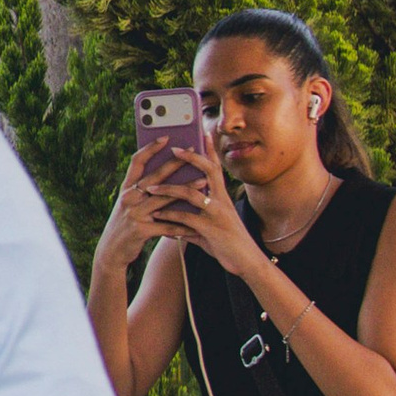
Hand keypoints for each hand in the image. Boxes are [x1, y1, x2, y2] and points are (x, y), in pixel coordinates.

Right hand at [94, 144, 204, 274]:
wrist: (111, 250)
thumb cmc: (125, 224)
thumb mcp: (128, 204)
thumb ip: (141, 190)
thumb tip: (164, 176)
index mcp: (126, 188)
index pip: (137, 162)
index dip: (150, 148)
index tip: (165, 137)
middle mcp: (129, 197)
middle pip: (155, 176)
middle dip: (175, 163)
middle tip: (192, 151)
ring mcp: (135, 213)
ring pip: (165, 198)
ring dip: (186, 190)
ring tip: (204, 182)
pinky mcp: (142, 230)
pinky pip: (168, 225)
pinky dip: (184, 225)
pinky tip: (198, 222)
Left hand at [162, 138, 259, 272]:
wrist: (246, 262)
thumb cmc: (227, 241)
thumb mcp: (212, 224)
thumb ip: (194, 217)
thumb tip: (172, 215)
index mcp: (222, 196)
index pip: (215, 167)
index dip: (209, 150)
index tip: (202, 132)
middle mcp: (221, 201)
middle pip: (208, 171)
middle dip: (192, 158)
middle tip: (174, 149)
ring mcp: (217, 214)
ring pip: (191, 194)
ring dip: (168, 189)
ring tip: (149, 188)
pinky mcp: (211, 229)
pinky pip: (186, 219)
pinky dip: (169, 216)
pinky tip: (156, 215)